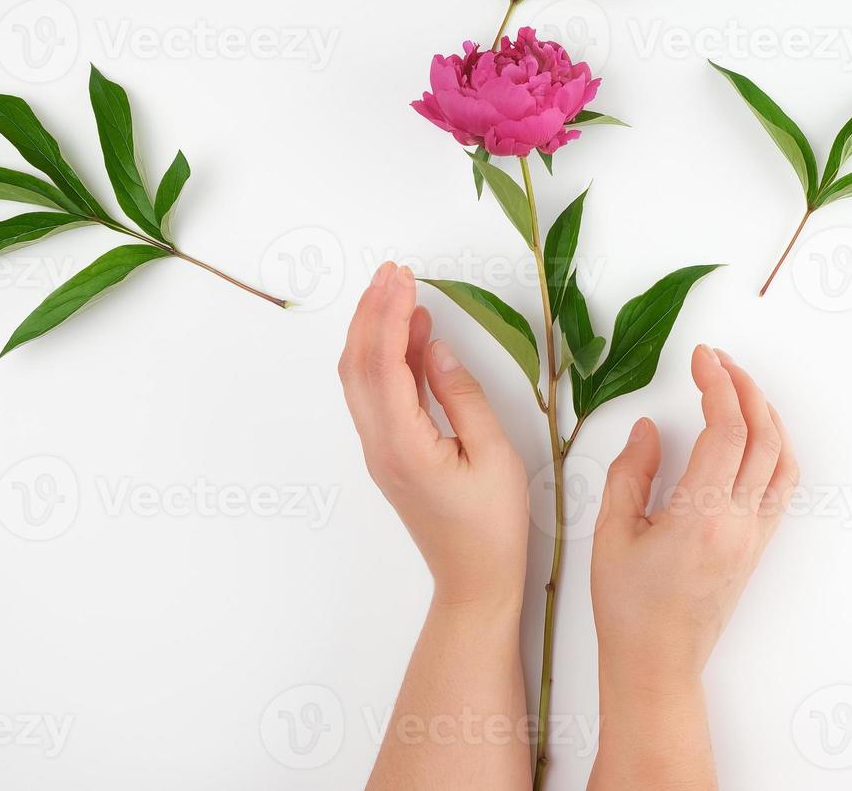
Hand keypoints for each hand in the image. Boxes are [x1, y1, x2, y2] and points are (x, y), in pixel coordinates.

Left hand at [338, 261, 529, 611]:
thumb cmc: (492, 526)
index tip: (402, 277)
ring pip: (361, 378)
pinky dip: (387, 358)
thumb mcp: (494, 455)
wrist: (474, 580)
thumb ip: (461, 395)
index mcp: (403, 445)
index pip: (383, 365)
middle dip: (371, 311)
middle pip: (358, 365)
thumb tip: (433, 347)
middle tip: (393, 271)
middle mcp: (379, 445)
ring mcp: (379, 450)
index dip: (388, 314)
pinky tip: (410, 335)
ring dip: (373, 331)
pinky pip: (377, 394)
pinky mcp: (389, 452)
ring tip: (398, 290)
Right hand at [591, 343, 799, 692]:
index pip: (727, 430)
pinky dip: (775, 448)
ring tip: (740, 388)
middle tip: (718, 361)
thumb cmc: (628, 606)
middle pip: (763, 436)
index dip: (717, 384)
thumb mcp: (610, 534)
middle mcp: (739, 523)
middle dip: (745, 388)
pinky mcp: (756, 546)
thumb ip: (631, 474)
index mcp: (702, 516)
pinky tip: (756, 435)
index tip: (701, 357)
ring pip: (782, 459)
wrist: (657, 664)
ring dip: (766, 415)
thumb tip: (651, 431)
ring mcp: (754, 535)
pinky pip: (782, 485)